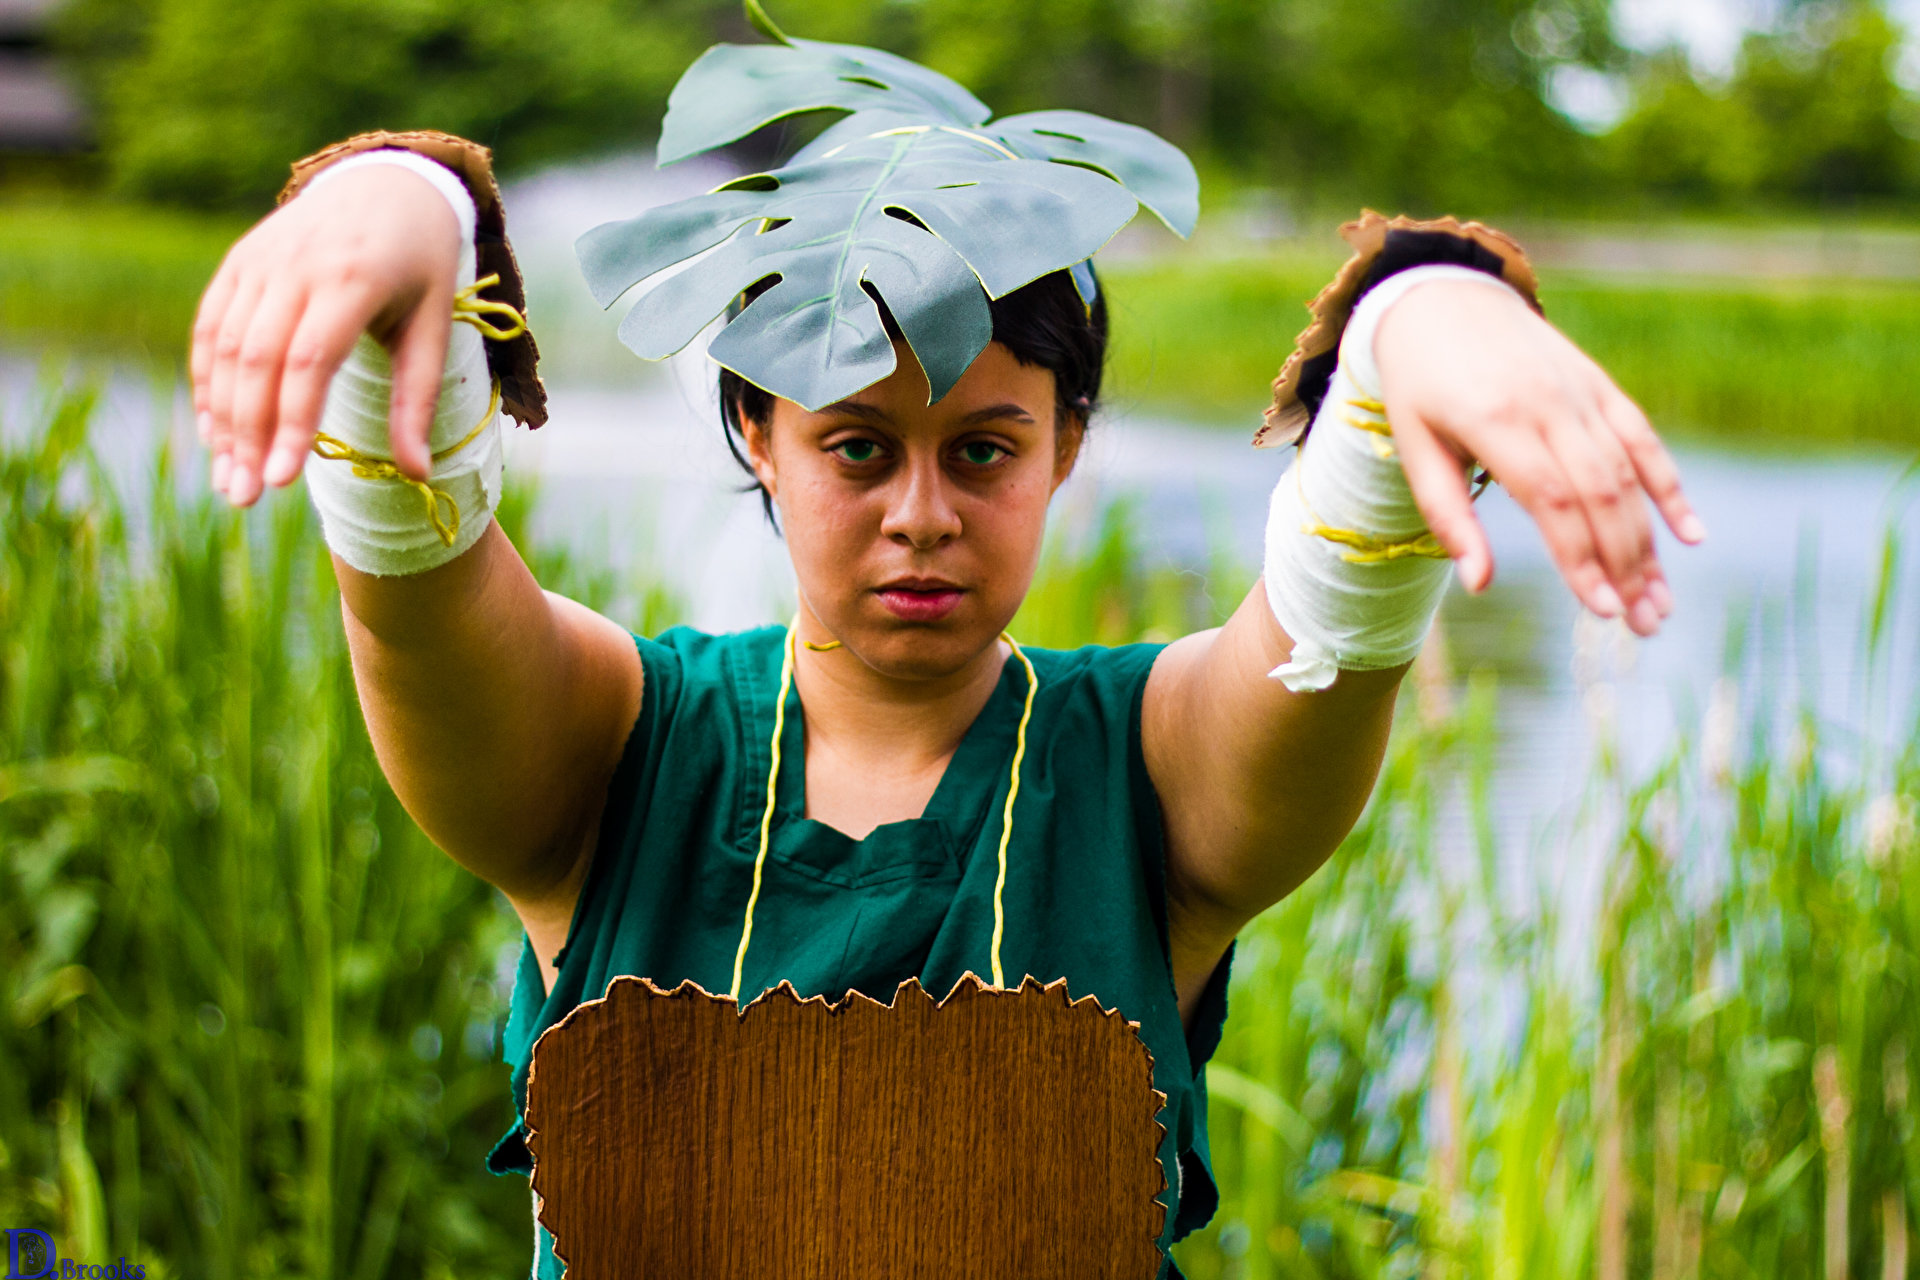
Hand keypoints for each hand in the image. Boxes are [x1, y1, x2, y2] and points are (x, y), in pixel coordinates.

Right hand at [190, 164, 465, 506]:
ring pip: (226, 348)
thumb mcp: (434, 325)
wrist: (385, 182)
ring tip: (228, 478)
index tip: (282, 481)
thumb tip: (418, 474)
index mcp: (352, 279)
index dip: (292, 423)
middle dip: (247, 434)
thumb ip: (418, 398)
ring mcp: (259, 260)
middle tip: (244, 497)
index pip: (309, 361)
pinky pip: (212, 327)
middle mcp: (296, 266)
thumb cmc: (420, 265)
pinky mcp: (239, 262)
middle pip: (258, 361)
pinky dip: (207, 382)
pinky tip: (215, 431)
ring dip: (221, 417)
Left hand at [1374, 277, 1705, 636]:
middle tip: (1643, 624)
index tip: (1600, 610)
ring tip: (1660, 601)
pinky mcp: (1598, 384)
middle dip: (1626, 564)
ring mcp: (1579, 391)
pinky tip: (1690, 534)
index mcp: (1495, 421)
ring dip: (1649, 541)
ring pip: (1627, 473)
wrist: (1443, 296)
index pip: (1552, 502)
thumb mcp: (1414, 447)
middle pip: (1600, 494)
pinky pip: (1641, 438)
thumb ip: (1449, 516)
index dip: (1581, 559)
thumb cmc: (1418, 385)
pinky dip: (1669, 486)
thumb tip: (1480, 584)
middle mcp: (1548, 404)